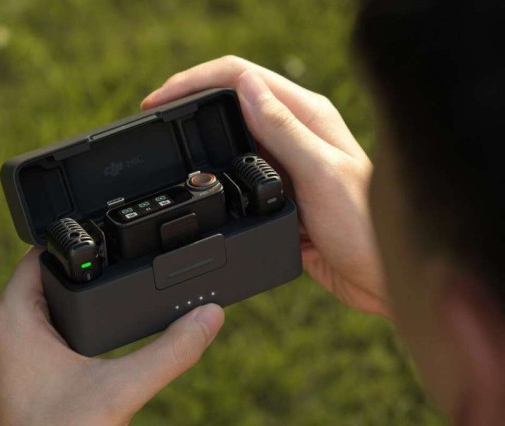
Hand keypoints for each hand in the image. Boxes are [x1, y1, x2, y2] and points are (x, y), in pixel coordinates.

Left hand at [0, 248, 223, 424]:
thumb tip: (209, 316)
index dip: (79, 247)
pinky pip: (32, 326)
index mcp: (10, 316)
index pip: (44, 255)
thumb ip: (171, 351)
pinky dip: (60, 325)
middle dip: (83, 277)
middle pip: (45, 278)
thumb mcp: (123, 389)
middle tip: (118, 278)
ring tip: (106, 307)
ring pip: (39, 303)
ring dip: (71, 301)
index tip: (112, 247)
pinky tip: (87, 338)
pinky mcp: (4, 366)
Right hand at [143, 56, 389, 317]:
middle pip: (230, 101)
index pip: (240, 77)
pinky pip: (237, 173)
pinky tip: (196, 179)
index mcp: (306, 116)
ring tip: (164, 143)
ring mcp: (283, 164)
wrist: (380, 278)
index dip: (195, 82)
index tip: (160, 101)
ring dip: (198, 135)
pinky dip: (213, 170)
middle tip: (152, 117)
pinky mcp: (277, 194)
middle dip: (189, 101)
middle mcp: (294, 134)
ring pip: (230, 136)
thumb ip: (284, 131)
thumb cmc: (366, 228)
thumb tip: (244, 88)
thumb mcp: (322, 174)